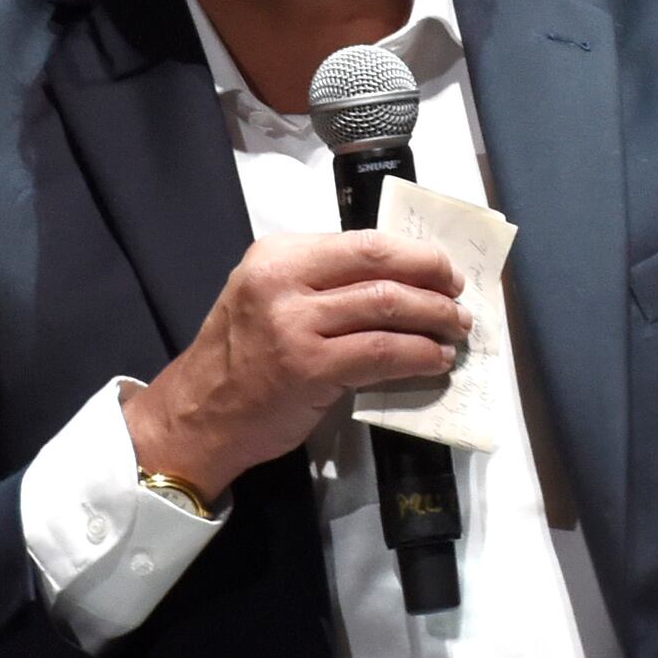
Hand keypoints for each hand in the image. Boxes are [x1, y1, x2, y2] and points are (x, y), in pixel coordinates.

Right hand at [123, 231, 467, 496]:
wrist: (199, 415)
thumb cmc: (241, 360)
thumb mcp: (268, 298)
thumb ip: (321, 283)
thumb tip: (398, 280)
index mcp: (278, 255)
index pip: (363, 242)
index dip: (413, 253)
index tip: (441, 268)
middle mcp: (284, 280)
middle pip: (380, 265)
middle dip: (432, 276)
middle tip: (458, 295)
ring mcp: (295, 324)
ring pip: (388, 306)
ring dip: (434, 318)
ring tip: (455, 329)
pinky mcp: (310, 367)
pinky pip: (382, 352)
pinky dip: (418, 354)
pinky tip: (434, 360)